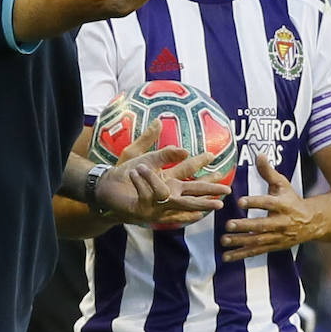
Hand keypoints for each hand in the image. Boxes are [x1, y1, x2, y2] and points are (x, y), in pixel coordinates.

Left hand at [98, 122, 230, 226]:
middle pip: (192, 191)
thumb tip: (159, 122)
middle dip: (209, 190)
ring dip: (190, 198)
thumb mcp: (135, 153)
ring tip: (205, 199)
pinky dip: (146, 185)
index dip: (200, 163)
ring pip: (179, 202)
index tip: (213, 156)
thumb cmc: (119, 172)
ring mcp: (157, 204)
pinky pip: (151, 197)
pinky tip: (141, 177)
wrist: (103, 187)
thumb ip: (148, 139)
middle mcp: (166, 193)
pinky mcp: (144, 209)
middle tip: (226, 190)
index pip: (188, 170)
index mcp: (167, 179)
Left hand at [221, 155, 321, 261]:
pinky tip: (227, 257)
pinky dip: (241, 255)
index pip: (268, 203)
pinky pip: (256, 252)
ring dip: (240, 241)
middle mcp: (281, 222)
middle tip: (228, 225)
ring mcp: (277, 236)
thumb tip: (259, 154)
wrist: (312, 222)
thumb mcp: (283, 184)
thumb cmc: (292, 200)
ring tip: (224, 240)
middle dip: (245, 226)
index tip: (240, 201)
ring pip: (258, 241)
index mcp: (283, 205)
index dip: (255, 202)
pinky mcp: (273, 246)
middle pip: (262, 225)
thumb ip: (268, 172)